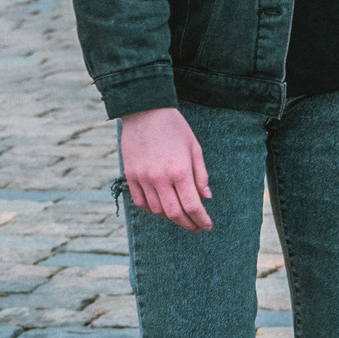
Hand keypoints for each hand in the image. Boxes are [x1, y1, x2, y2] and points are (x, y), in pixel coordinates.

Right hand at [119, 107, 212, 231]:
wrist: (145, 110)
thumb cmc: (174, 127)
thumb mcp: (194, 148)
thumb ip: (200, 175)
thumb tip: (205, 198)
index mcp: (179, 170)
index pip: (192, 205)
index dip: (201, 219)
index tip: (207, 225)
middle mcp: (159, 178)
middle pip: (174, 213)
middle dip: (188, 224)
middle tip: (197, 226)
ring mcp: (142, 178)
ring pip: (157, 211)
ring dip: (171, 217)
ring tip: (181, 216)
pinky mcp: (130, 176)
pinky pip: (141, 203)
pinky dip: (152, 210)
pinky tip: (162, 208)